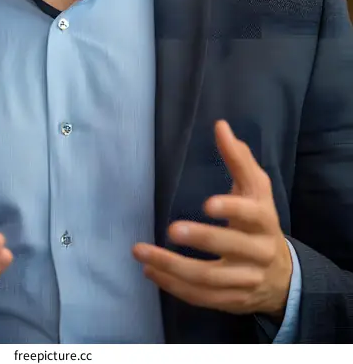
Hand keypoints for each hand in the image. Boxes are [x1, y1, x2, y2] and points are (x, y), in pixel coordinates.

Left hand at [133, 120, 292, 319]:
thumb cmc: (260, 220)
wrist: (283, 275)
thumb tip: (221, 126)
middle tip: (171, 229)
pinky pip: (200, 297)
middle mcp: (258, 252)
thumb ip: (238, 158)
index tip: (208, 203)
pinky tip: (150, 271)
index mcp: (264, 219)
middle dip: (201, 238)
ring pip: (209, 278)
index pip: (252, 214)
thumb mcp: (256, 188)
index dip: (232, 208)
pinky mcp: (231, 301)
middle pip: (230, 247)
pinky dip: (173, 286)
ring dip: (173, 267)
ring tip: (142, 252)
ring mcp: (245, 280)